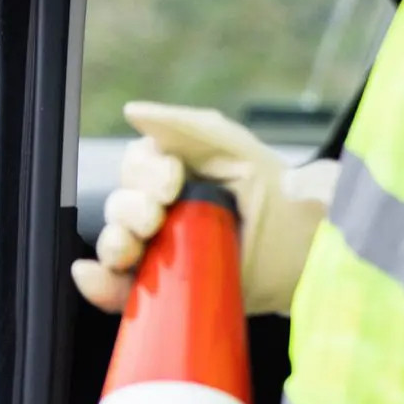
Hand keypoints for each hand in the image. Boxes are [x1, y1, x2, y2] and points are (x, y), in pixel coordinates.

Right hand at [71, 103, 337, 315]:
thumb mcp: (233, 147)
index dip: (144, 174)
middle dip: (132, 210)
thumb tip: (132, 111)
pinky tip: (93, 275)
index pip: (133, 168)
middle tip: (158, 217)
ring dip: (115, 244)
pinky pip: (119, 291)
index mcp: (172, 174)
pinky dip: (98, 284)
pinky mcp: (166, 291)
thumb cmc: (275, 191)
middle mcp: (162, 213)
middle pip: (118, 207)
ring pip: (114, 246)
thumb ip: (185, 125)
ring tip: (137, 246)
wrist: (309, 248)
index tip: (173, 182)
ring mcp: (163, 253)